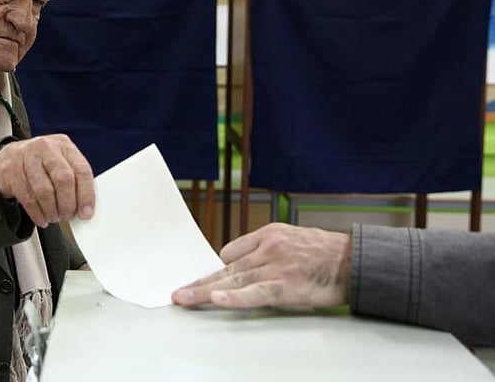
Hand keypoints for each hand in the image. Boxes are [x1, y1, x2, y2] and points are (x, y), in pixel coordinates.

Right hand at [0, 134, 94, 227]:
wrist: (8, 156)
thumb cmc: (40, 163)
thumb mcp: (60, 163)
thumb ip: (74, 180)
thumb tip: (85, 208)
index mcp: (63, 145)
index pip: (81, 169)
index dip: (86, 194)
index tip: (86, 213)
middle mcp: (45, 147)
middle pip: (63, 178)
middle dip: (67, 203)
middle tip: (67, 215)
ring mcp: (25, 156)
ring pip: (44, 190)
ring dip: (51, 210)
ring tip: (54, 217)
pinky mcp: (10, 170)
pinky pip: (27, 198)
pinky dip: (37, 213)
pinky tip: (42, 218)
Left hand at [172, 222, 351, 308]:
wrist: (355, 261)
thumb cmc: (327, 253)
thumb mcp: (293, 238)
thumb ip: (269, 250)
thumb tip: (246, 265)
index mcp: (268, 234)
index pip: (232, 252)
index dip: (221, 269)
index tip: (208, 281)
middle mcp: (267, 248)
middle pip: (226, 267)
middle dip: (200, 281)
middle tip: (178, 291)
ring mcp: (274, 266)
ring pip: (232, 280)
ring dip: (204, 291)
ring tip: (184, 299)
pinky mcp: (285, 285)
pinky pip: (254, 292)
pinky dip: (234, 296)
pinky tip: (216, 299)